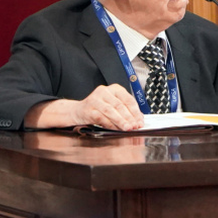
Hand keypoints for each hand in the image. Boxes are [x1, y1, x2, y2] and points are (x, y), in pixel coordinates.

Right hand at [24, 84, 144, 130]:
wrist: (77, 111)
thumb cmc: (99, 108)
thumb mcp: (113, 105)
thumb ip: (125, 110)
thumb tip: (138, 120)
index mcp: (114, 88)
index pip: (128, 99)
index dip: (135, 111)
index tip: (140, 121)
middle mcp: (104, 91)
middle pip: (120, 105)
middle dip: (129, 118)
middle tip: (135, 126)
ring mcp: (95, 99)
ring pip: (111, 111)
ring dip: (121, 121)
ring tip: (127, 128)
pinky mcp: (88, 109)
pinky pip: (101, 118)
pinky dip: (110, 124)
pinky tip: (115, 129)